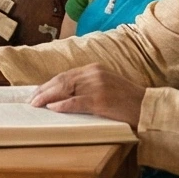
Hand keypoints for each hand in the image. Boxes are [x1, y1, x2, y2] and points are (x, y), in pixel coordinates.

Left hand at [26, 64, 145, 123]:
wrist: (147, 107)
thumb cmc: (127, 101)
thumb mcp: (107, 86)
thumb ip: (88, 86)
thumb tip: (64, 96)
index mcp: (95, 69)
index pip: (65, 75)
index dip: (49, 84)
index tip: (37, 92)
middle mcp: (94, 74)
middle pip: (62, 80)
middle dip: (44, 90)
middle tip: (31, 100)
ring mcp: (97, 86)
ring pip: (65, 89)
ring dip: (48, 97)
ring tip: (36, 104)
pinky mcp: (100, 100)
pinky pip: (76, 102)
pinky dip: (62, 105)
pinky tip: (52, 108)